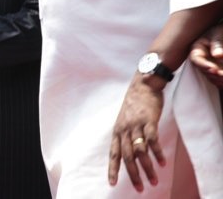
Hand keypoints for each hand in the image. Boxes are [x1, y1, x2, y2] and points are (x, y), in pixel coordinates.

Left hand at [108, 75, 165, 191]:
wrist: (142, 85)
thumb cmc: (135, 104)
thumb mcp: (125, 120)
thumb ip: (126, 136)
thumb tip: (130, 153)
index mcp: (117, 131)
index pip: (113, 154)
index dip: (113, 169)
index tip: (112, 184)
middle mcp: (124, 130)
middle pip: (127, 156)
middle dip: (133, 174)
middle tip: (141, 188)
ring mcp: (136, 125)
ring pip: (140, 151)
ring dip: (148, 167)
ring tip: (154, 180)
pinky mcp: (148, 120)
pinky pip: (152, 140)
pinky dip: (157, 153)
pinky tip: (162, 163)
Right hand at [189, 24, 222, 86]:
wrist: (222, 35)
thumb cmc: (218, 32)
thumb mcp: (217, 35)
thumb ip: (217, 44)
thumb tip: (218, 55)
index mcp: (197, 50)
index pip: (196, 59)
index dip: (203, 65)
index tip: (213, 69)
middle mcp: (202, 60)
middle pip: (204, 71)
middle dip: (214, 74)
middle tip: (222, 74)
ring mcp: (209, 66)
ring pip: (211, 77)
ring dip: (218, 80)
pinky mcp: (217, 71)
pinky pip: (217, 79)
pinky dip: (221, 81)